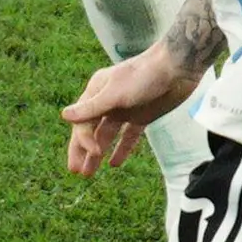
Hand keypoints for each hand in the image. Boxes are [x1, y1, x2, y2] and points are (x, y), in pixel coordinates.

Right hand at [64, 43, 201, 174]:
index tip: (95, 153)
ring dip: (98, 153)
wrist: (177, 68)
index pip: (82, 121)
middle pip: (90, 130)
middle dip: (82, 150)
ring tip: (90, 173)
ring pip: (106, 135)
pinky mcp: (142, 116)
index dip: (84, 139)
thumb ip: (91, 108)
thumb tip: (64, 116)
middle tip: (76, 171)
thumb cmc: (143, 76)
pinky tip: (114, 163)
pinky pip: (128, 136)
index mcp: (96, 92)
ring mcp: (125, 109)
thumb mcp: (114, 94)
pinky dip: (121, 149)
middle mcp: (107, 101)